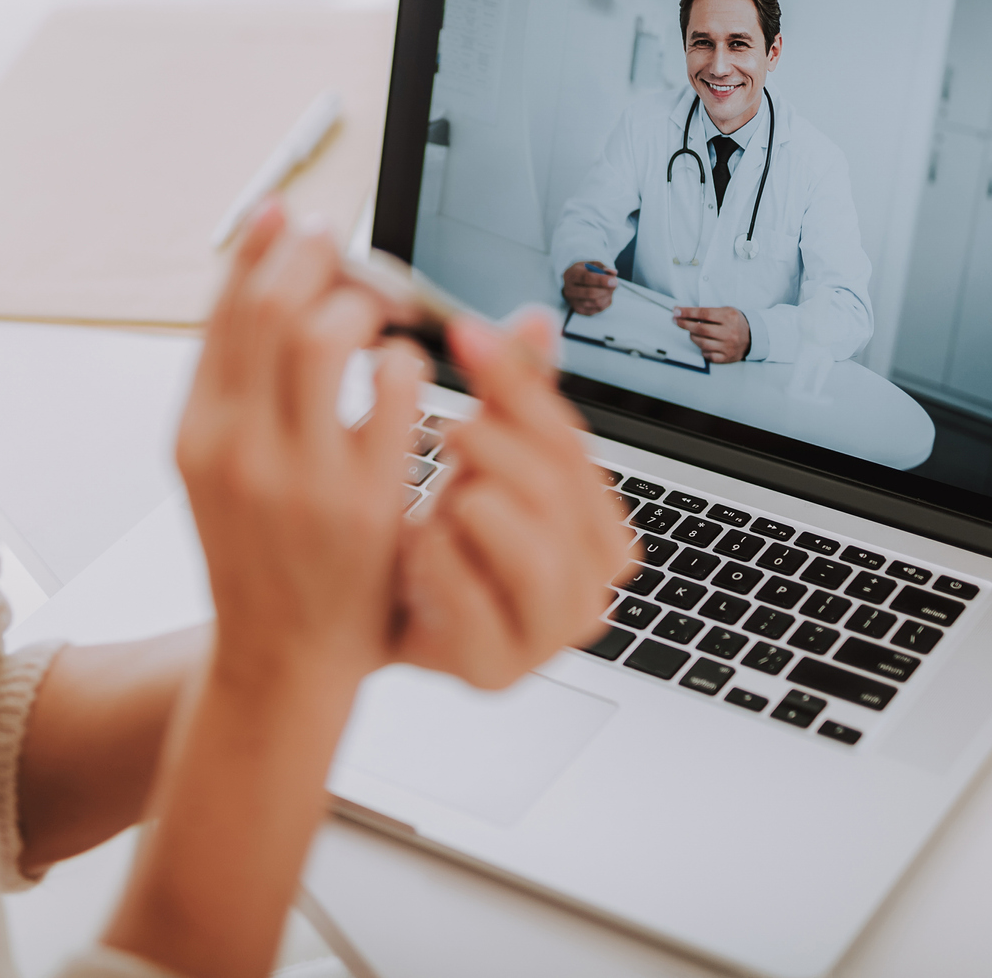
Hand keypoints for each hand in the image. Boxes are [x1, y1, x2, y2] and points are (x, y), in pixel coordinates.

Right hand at [176, 203, 427, 687]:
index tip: (297, 217)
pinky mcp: (362, 502)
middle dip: (322, 260)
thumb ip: (239, 385)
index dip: (265, 248)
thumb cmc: (264, 556)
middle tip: (353, 254)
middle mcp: (234, 447)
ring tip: (385, 315)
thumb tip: (261, 273)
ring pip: (328, 335)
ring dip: (367, 305)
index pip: (225, 309)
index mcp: (196, 432)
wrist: (280, 662)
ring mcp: (296, 476)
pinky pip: (396, 390)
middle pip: (275, 307)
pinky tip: (413, 373)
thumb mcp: (222, 470)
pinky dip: (411, 362)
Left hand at [392, 312, 636, 688]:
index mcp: (604, 529)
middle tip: (445, 429)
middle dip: (491, 447)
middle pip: (554, 490)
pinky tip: (416, 545)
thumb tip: (536, 319)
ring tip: (438, 496)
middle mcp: (594, 585)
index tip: (465, 334)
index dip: (517, 383)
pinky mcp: (498, 671)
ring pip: (528, 545)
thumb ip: (514, 398)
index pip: (571, 443)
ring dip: (469, 505)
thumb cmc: (448, 539)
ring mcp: (550, 636)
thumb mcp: (484, 459)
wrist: (387, 620)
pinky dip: (436, 561)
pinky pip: (471, 597)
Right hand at [561, 261, 615, 314]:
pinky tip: (606, 294)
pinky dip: (606, 301)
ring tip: (610, 288)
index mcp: (571, 275)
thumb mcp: (592, 264)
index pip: (586, 278)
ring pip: (596, 302)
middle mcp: (569, 290)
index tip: (614, 280)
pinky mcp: (580, 310)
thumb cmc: (585, 272)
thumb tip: (613, 273)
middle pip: (591, 293)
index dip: (601, 280)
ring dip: (608, 295)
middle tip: (616, 283)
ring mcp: (574, 302)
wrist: (573, 283)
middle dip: (607, 289)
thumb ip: (603, 267)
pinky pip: (599, 308)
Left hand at [673, 305, 750, 363]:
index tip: (676, 311)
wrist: (753, 337)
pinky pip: (707, 355)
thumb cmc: (735, 322)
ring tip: (692, 332)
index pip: (704, 313)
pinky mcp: (726, 357)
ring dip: (692, 336)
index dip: (687, 312)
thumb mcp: (726, 311)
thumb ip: (708, 312)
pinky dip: (702, 349)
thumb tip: (684, 313)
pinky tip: (703, 343)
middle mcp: (729, 332)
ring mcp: (728, 346)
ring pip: (701, 342)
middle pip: (700, 329)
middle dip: (684, 324)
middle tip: (676, 320)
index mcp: (729, 317)